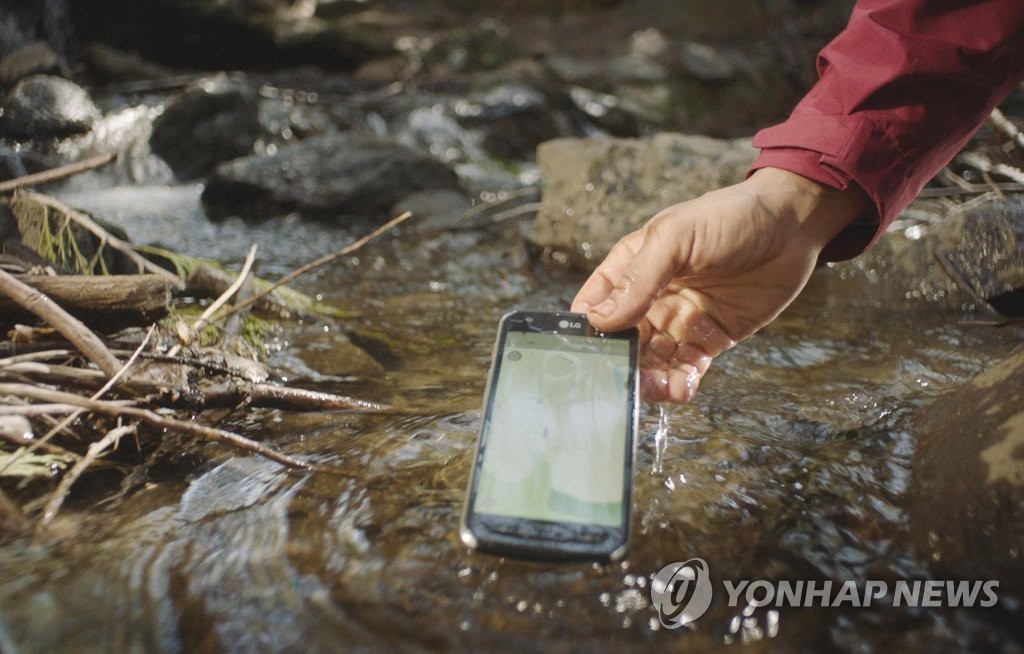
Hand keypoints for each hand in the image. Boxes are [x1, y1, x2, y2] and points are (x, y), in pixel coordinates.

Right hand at [571, 167, 870, 402]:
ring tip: (656, 388)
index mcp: (632, 266)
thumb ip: (639, 279)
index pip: (596, 304)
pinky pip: (686, 368)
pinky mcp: (710, 338)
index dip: (587, 330)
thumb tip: (600, 319)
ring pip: (652, 360)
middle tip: (624, 380)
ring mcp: (680, 320)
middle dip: (620, 363)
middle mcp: (651, 297)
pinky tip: (680, 388)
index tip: (585, 354)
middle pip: (623, 340)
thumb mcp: (676, 238)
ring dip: (649, 379)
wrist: (792, 226)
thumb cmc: (729, 217)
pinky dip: (679, 382)